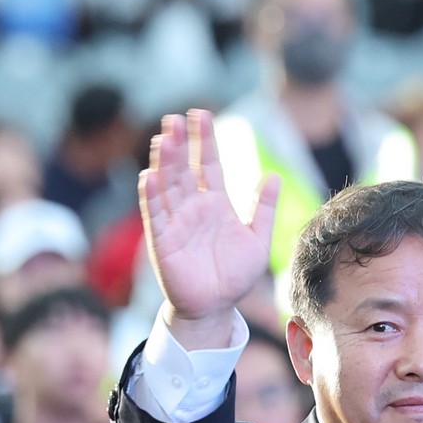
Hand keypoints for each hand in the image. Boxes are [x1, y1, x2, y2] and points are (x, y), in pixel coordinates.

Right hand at [138, 108, 276, 346]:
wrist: (216, 307)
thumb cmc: (235, 276)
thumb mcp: (258, 240)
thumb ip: (264, 208)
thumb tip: (273, 176)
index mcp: (215, 203)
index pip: (208, 164)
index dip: (204, 140)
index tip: (200, 115)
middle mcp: (193, 207)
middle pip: (183, 168)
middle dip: (178, 143)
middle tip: (174, 118)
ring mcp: (176, 222)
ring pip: (167, 185)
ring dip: (163, 162)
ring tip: (162, 138)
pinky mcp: (162, 241)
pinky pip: (156, 214)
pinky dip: (151, 196)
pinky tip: (149, 175)